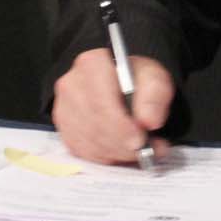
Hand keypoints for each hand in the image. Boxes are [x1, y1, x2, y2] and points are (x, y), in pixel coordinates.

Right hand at [52, 47, 174, 165]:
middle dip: (122, 143)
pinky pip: (83, 151)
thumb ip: (155, 96)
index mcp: (92, 63)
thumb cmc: (136, 81)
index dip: (120, 125)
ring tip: (140, 151)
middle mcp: (72, 83)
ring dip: (117, 152)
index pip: (101, 100)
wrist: (125, 88)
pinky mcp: (64, 128)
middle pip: (95, 123)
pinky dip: (106, 157)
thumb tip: (149, 120)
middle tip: (145, 150)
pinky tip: (121, 152)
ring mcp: (64, 107)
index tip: (140, 139)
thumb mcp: (155, 79)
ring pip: (89, 141)